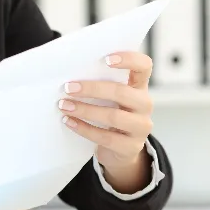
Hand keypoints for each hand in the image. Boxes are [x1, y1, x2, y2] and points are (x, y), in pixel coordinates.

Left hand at [58, 51, 154, 192]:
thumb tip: (70, 76)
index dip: (129, 60)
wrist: (119, 151)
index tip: (106, 59)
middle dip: (93, 89)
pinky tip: (68, 122)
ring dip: (85, 110)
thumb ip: (100, 83)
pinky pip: (106, 137)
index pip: (144, 66)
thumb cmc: (110, 114)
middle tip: (68, 87)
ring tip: (64, 106)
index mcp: (139, 87)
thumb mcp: (110, 98)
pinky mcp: (131, 147)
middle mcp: (144, 105)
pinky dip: (84, 129)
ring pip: (113, 116)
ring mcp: (141, 127)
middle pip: (122, 93)